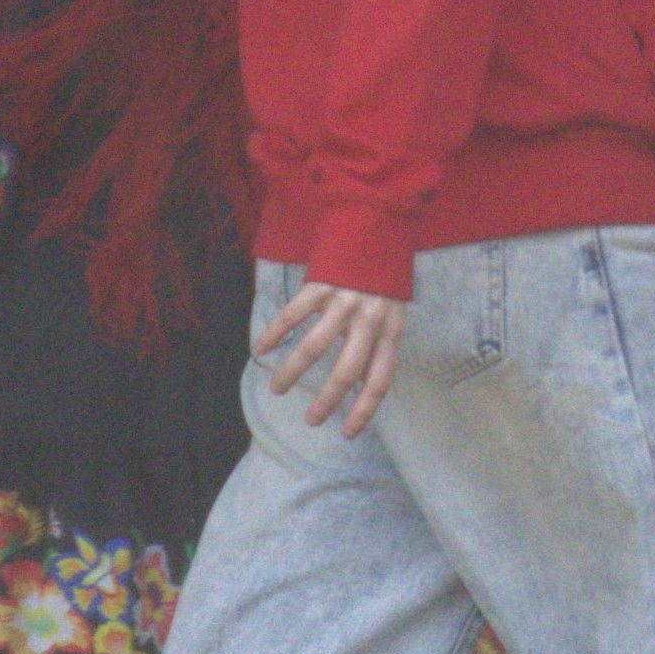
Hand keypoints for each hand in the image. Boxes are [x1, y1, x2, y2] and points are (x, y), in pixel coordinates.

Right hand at [257, 278, 405, 434]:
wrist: (378, 222)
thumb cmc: (383, 276)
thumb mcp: (394, 310)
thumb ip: (378, 342)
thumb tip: (361, 380)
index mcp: (391, 330)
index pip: (379, 380)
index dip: (364, 410)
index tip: (347, 432)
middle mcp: (369, 319)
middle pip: (346, 371)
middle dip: (326, 401)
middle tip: (311, 419)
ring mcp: (344, 302)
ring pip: (313, 347)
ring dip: (291, 372)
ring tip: (277, 388)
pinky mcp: (321, 284)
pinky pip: (293, 315)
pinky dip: (274, 333)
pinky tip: (260, 348)